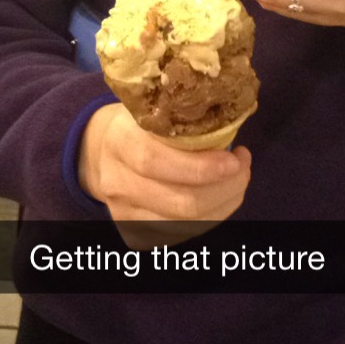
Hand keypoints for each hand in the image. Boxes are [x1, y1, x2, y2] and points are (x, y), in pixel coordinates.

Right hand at [78, 103, 251, 248]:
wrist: (100, 150)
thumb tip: (232, 124)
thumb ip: (183, 116)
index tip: (235, 158)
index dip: (201, 166)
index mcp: (119, 140)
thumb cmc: (138, 123)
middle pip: (179, 202)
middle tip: (243, 167)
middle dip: (225, 188)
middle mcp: (117, 180)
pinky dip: (211, 217)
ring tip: (237, 179)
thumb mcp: (153, 109)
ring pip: (185, 224)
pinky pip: (182, 234)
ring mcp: (123, 211)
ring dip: (224, 204)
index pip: (156, 161)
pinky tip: (220, 196)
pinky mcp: (134, 231)